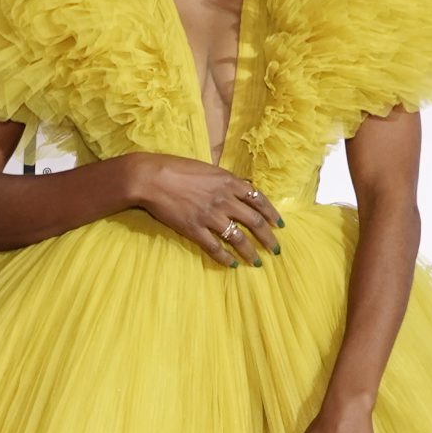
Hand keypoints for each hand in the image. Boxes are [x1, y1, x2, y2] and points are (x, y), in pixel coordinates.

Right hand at [123, 153, 282, 266]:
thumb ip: (226, 181)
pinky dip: (225, 258)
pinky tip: (231, 264)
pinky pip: (214, 247)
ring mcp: (210, 216)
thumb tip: (241, 189)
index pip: (259, 200)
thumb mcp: (208, 169)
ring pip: (238, 238)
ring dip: (250, 252)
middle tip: (275, 249)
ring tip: (256, 262)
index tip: (279, 225)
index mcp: (229, 182)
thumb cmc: (177, 168)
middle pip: (255, 222)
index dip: (272, 214)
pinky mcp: (194, 229)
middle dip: (268, 238)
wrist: (151, 178)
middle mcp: (224, 200)